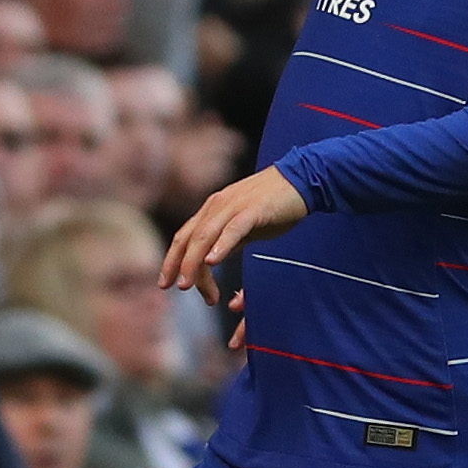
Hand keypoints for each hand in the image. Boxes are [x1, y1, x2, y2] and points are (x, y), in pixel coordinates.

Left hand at [160, 168, 307, 304]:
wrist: (301, 180)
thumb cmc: (273, 207)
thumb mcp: (245, 228)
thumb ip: (228, 244)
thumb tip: (221, 276)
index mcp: (212, 210)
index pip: (185, 237)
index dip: (173, 260)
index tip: (167, 283)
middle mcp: (217, 206)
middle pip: (189, 238)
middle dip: (177, 264)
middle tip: (173, 288)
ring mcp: (234, 206)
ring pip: (205, 235)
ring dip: (193, 261)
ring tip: (187, 284)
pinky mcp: (253, 210)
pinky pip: (233, 229)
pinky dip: (221, 245)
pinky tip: (212, 260)